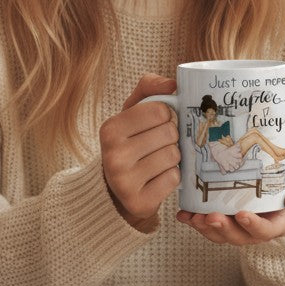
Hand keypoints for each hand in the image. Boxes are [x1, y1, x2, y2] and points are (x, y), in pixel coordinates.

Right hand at [100, 73, 179, 231]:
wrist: (115, 190)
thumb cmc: (130, 142)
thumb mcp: (132, 112)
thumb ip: (149, 88)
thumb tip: (172, 84)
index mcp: (110, 129)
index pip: (160, 110)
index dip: (166, 116)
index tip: (156, 124)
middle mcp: (113, 155)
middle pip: (169, 133)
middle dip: (171, 138)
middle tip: (158, 144)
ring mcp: (124, 181)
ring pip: (174, 156)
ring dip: (173, 157)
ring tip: (158, 160)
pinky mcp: (139, 202)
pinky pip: (174, 179)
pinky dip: (172, 177)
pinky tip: (158, 178)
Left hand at [176, 150, 284, 245]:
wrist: (277, 167)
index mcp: (277, 222)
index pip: (266, 231)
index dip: (253, 226)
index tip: (241, 214)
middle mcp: (256, 228)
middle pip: (239, 237)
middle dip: (223, 229)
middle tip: (210, 216)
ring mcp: (238, 225)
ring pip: (221, 234)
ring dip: (205, 229)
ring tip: (193, 217)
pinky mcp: (224, 216)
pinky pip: (208, 224)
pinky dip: (194, 221)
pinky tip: (182, 214)